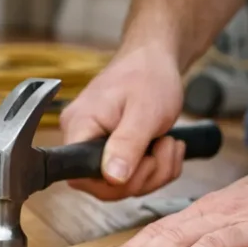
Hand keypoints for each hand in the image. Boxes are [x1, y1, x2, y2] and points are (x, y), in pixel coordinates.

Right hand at [60, 46, 185, 200]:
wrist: (155, 59)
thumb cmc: (148, 76)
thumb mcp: (144, 113)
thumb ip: (127, 145)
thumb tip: (112, 178)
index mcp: (79, 127)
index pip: (79, 176)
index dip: (113, 183)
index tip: (142, 161)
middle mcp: (79, 138)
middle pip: (103, 186)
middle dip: (143, 176)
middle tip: (164, 148)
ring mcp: (93, 145)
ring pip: (121, 185)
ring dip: (154, 171)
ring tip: (168, 143)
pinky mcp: (108, 150)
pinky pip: (129, 177)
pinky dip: (154, 168)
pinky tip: (164, 146)